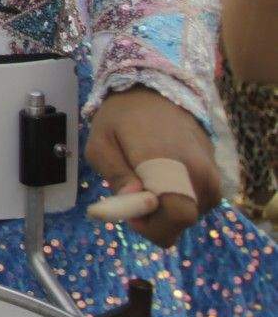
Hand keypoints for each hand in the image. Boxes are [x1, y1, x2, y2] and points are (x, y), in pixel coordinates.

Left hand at [87, 87, 219, 247]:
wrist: (154, 91)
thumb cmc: (120, 118)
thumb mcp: (100, 145)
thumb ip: (115, 176)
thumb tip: (137, 201)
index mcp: (168, 162)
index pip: (178, 213)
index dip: (153, 225)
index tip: (132, 211)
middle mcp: (198, 171)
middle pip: (184, 220)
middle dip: (156, 220)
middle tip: (133, 196)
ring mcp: (212, 173)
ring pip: (193, 213)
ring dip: (167, 209)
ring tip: (145, 182)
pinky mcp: (216, 173)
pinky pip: (199, 201)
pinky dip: (180, 199)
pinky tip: (162, 179)